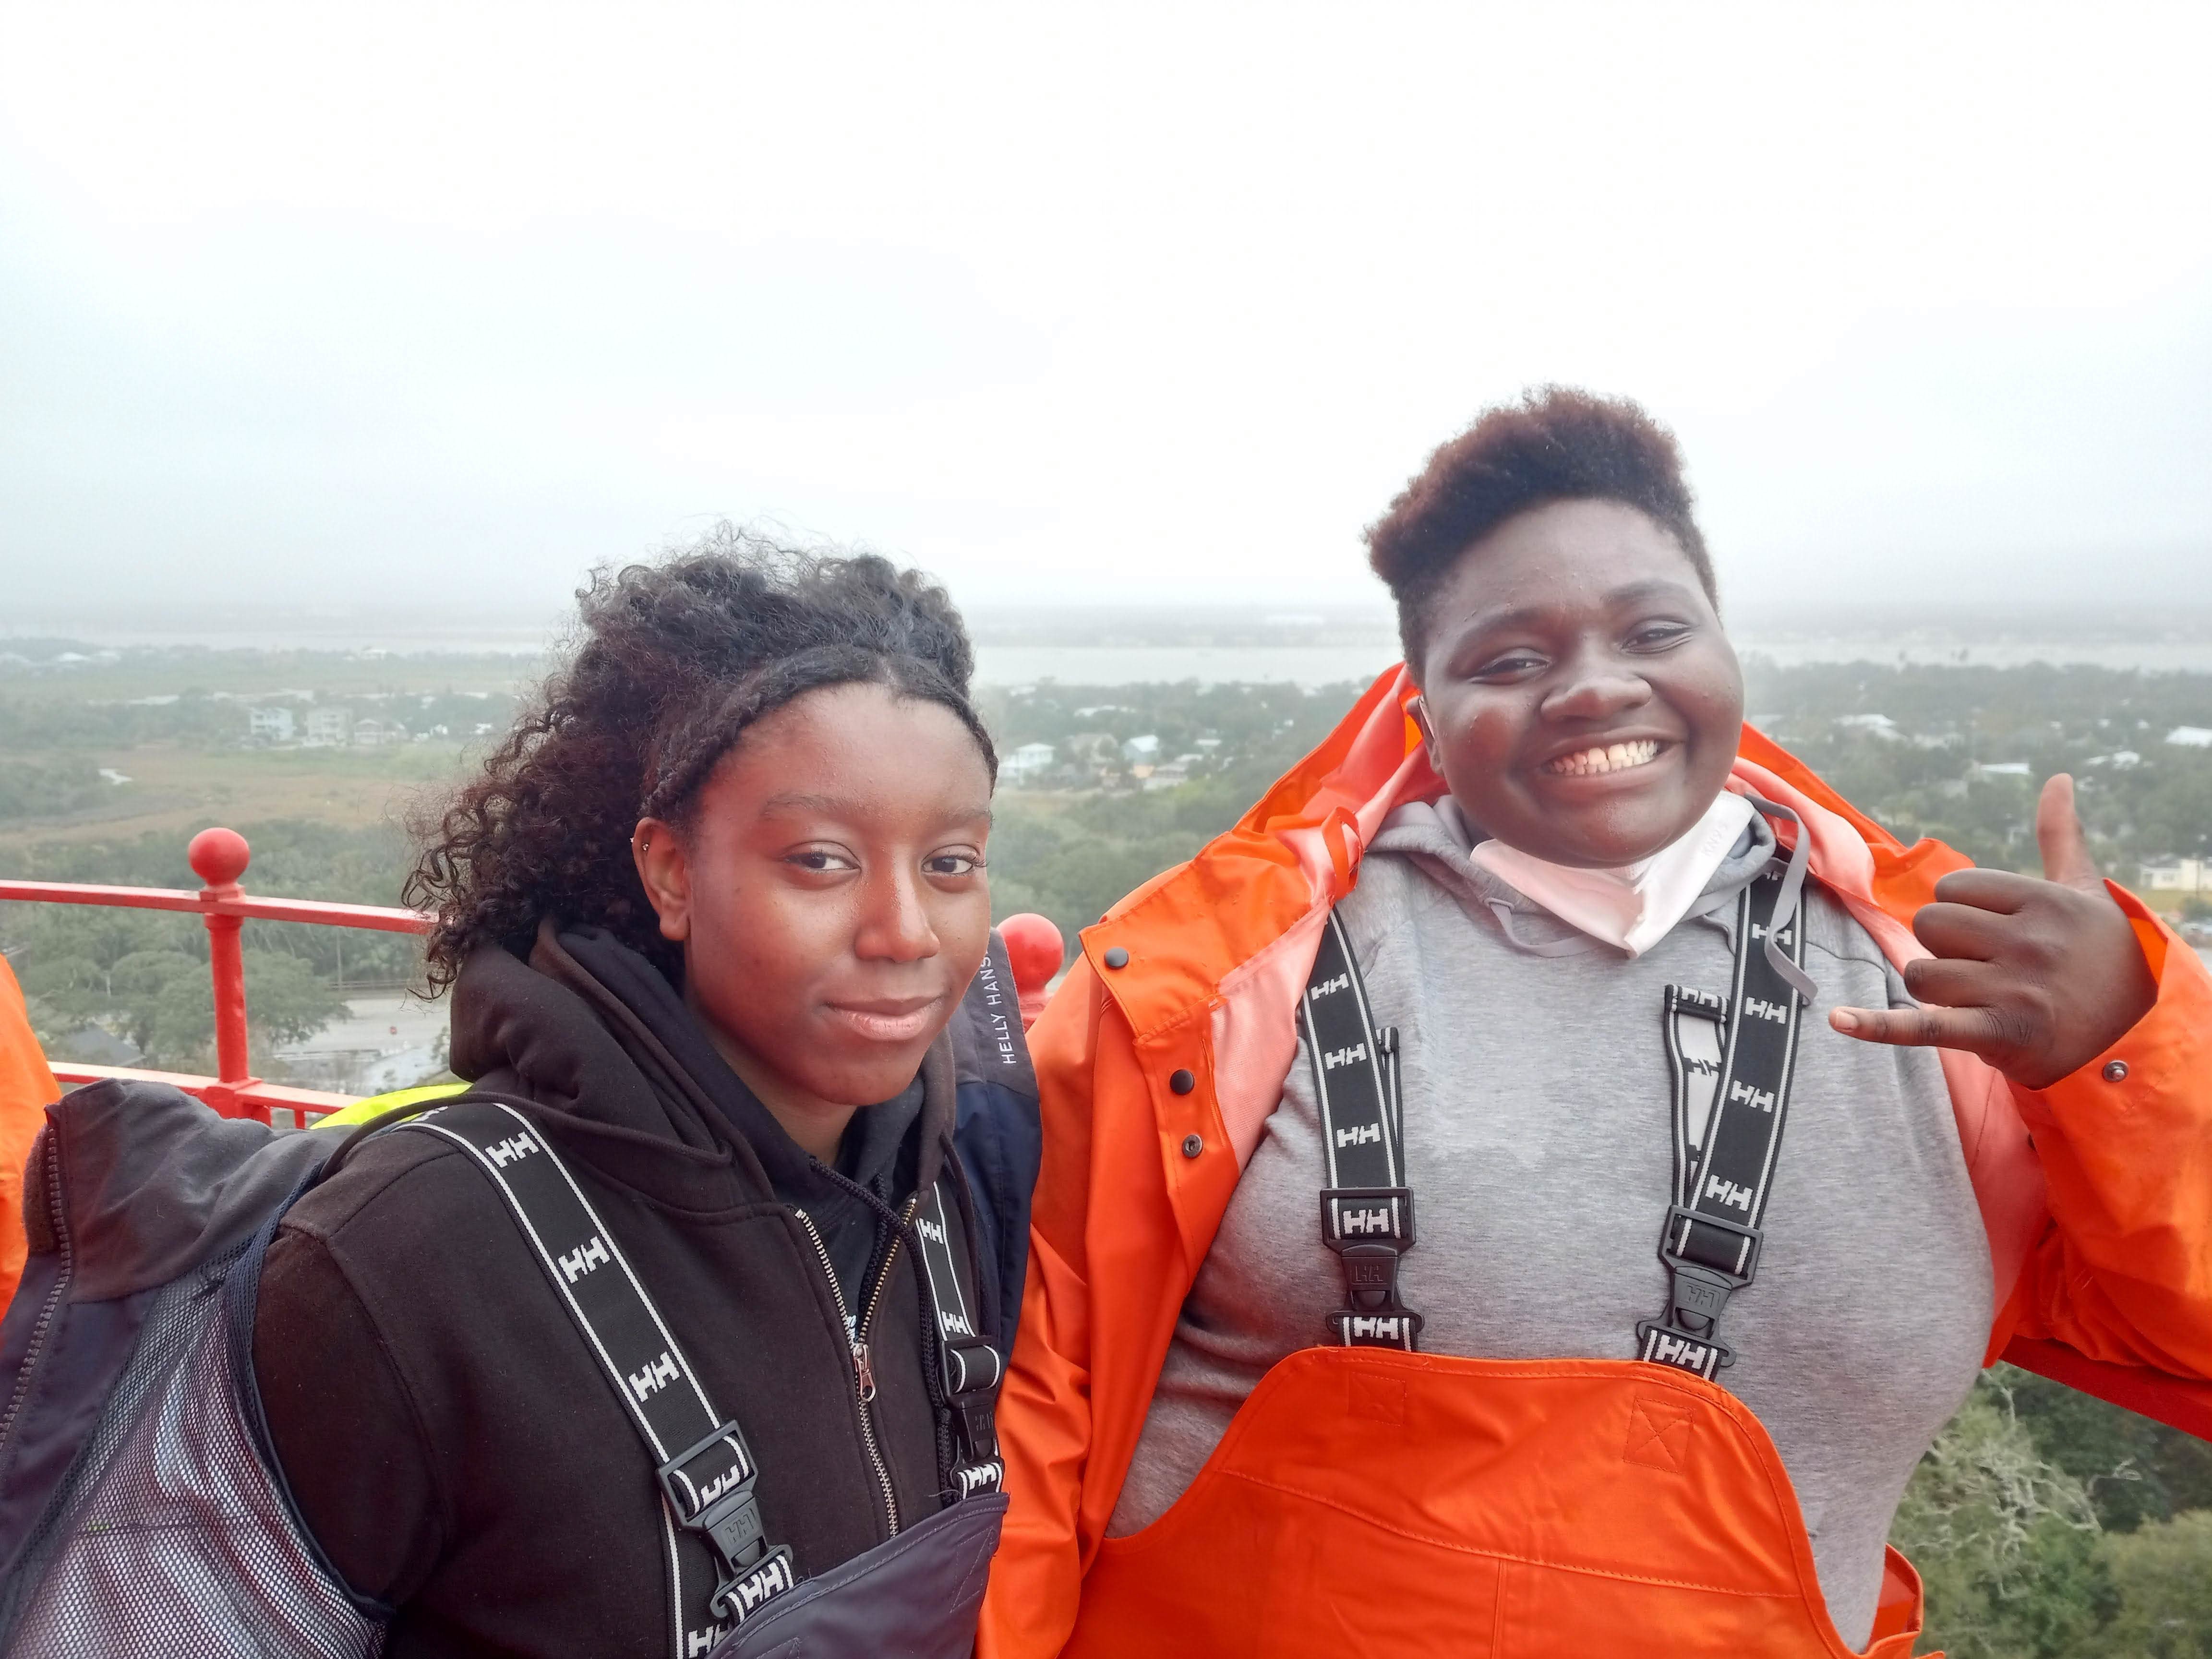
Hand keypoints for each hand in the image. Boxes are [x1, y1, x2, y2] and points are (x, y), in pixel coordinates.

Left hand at [1829, 775, 2157, 1088]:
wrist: (2136, 1031)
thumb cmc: (2099, 952)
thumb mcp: (2083, 890)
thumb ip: (2060, 835)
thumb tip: (2057, 778)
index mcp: (2042, 901)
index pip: (1951, 888)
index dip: (1962, 908)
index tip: (1996, 929)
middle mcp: (2030, 943)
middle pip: (1930, 928)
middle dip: (1945, 947)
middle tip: (1988, 965)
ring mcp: (2016, 990)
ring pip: (1921, 975)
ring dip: (1939, 989)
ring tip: (1983, 998)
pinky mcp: (2001, 1034)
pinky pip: (1926, 1026)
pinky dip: (1880, 1026)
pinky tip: (1838, 1020)